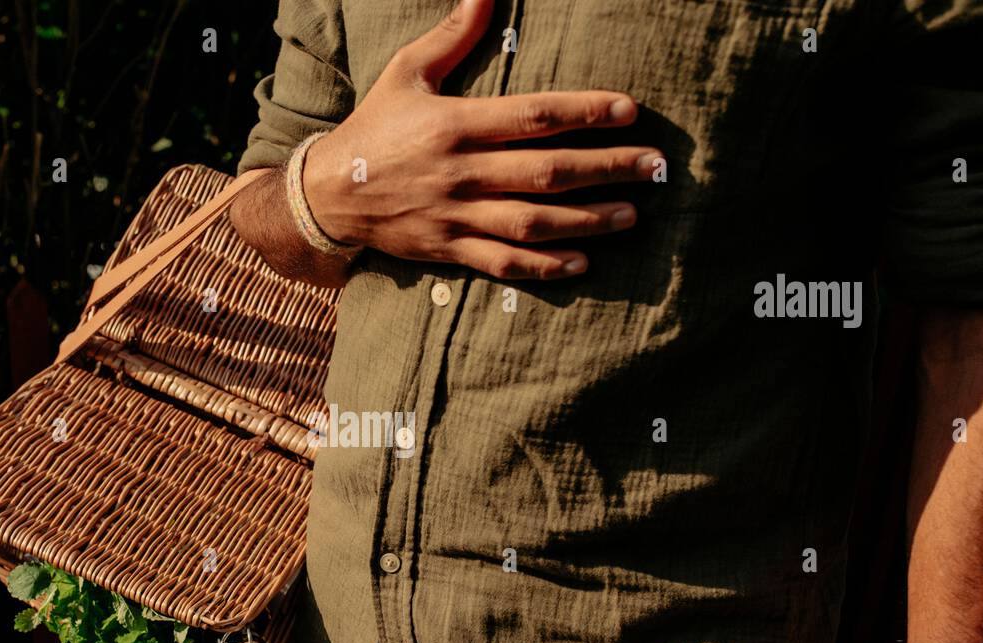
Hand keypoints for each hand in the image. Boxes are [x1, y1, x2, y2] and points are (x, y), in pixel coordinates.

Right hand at [302, 0, 661, 280]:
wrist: (327, 195)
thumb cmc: (374, 127)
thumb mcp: (406, 73)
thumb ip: (452, 35)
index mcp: (454, 125)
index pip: (532, 117)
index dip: (585, 113)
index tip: (629, 111)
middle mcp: (459, 173)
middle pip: (546, 171)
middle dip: (606, 169)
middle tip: (654, 167)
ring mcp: (455, 216)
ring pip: (532, 222)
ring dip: (587, 220)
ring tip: (631, 215)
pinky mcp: (448, 250)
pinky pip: (502, 263)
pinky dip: (543, 266)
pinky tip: (582, 263)